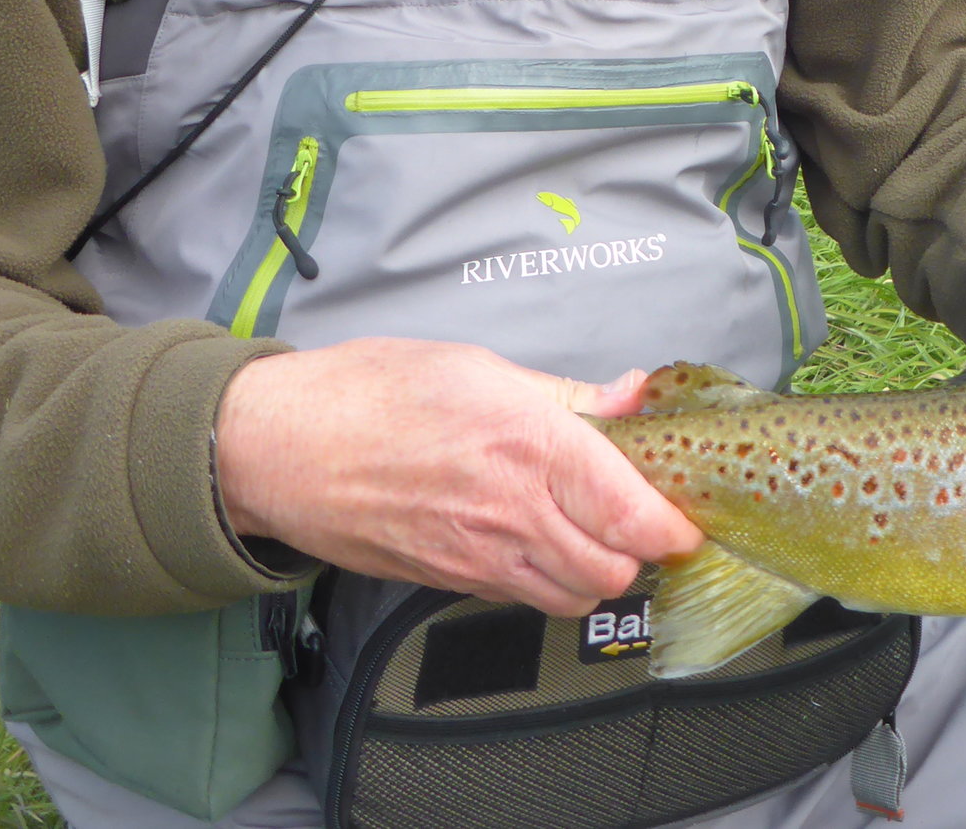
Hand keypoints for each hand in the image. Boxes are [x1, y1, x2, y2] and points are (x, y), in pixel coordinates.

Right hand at [213, 337, 702, 615]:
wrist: (280, 447)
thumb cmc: (372, 391)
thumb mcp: (480, 367)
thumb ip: (568, 395)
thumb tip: (634, 396)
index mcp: (529, 445)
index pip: (631, 513)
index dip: (673, 522)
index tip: (686, 512)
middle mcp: (510, 512)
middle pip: (614, 570)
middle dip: (638, 549)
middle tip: (638, 514)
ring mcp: (477, 556)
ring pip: (572, 596)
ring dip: (596, 572)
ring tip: (592, 530)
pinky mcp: (448, 581)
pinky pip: (521, 597)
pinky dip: (547, 581)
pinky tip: (539, 540)